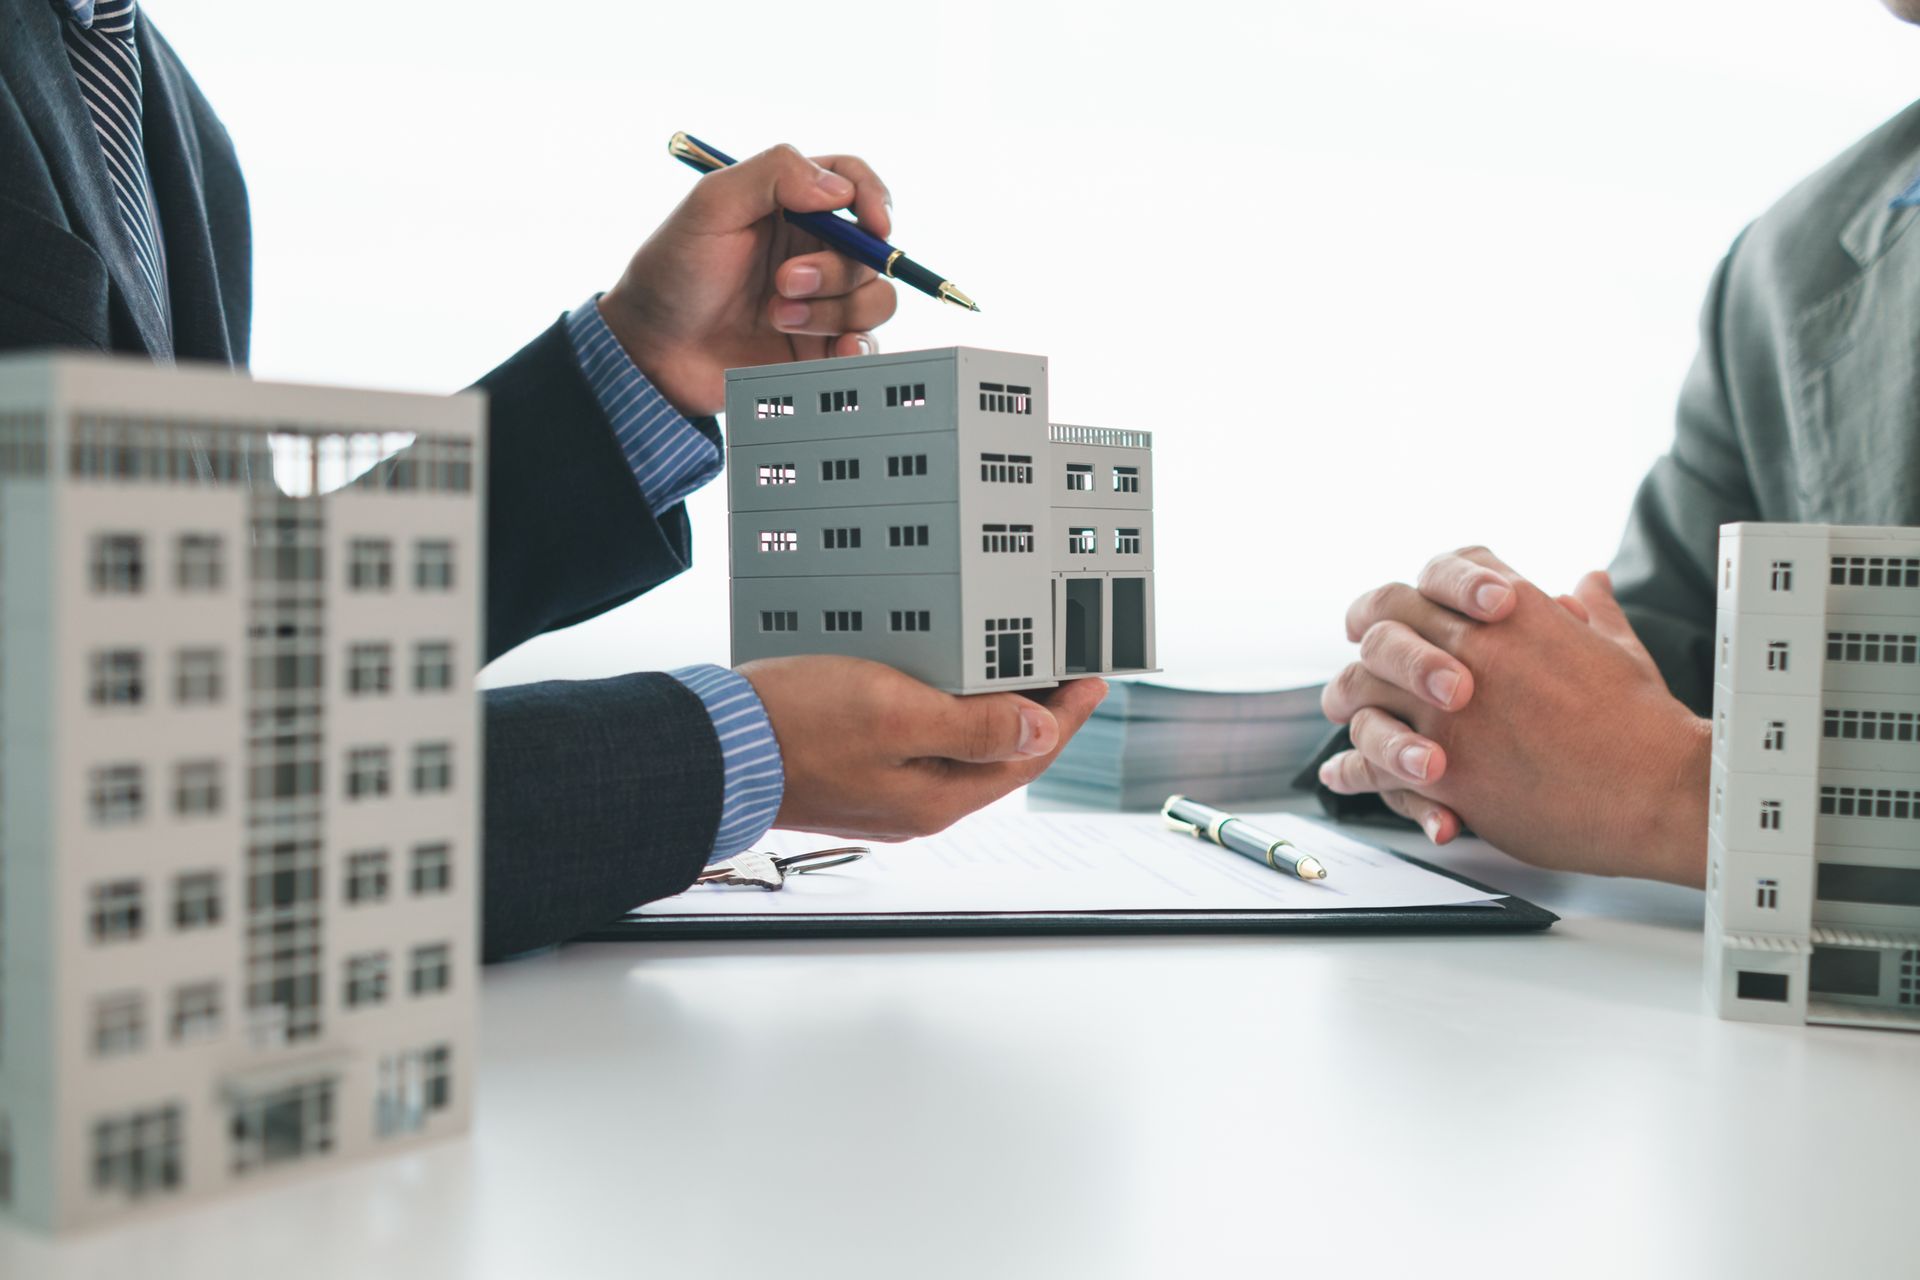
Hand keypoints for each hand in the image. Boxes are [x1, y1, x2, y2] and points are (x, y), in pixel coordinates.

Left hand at [600, 144, 898, 416]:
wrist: (652, 351)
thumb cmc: (673, 273)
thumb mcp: (710, 206)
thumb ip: (773, 175)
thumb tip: (841, 189)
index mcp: (789, 206)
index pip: (854, 183)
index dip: (875, 197)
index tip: (875, 224)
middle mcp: (811, 249)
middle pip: (870, 250)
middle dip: (835, 269)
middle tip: (784, 284)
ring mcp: (820, 301)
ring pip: (875, 299)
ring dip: (834, 310)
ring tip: (778, 317)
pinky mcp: (820, 349)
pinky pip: (867, 346)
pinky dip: (858, 347)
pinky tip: (832, 351)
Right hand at [740, 656, 1108, 840]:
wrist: (713, 748)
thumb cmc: (795, 728)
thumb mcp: (897, 712)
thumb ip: (974, 724)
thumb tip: (1040, 730)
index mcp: (937, 797)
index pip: (1027, 756)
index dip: (1066, 715)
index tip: (1093, 678)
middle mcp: (917, 804)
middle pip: (999, 755)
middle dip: (1036, 712)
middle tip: (1062, 667)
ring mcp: (886, 792)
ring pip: (960, 747)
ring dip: (990, 708)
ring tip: (1011, 667)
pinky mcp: (857, 772)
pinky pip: (921, 742)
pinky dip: (945, 710)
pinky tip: (939, 681)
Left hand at [1318, 547, 1710, 884]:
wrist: (1660, 790)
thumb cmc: (1644, 721)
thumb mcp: (1617, 648)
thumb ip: (1589, 612)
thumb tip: (1586, 581)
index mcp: (1513, 609)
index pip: (1438, 572)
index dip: (1418, 590)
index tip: (1409, 611)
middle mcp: (1471, 648)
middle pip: (1381, 621)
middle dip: (1367, 638)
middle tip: (1362, 657)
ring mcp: (1449, 709)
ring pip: (1360, 687)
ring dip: (1347, 700)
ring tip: (1345, 711)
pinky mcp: (1443, 768)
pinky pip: (1370, 761)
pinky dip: (1350, 769)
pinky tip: (1340, 774)